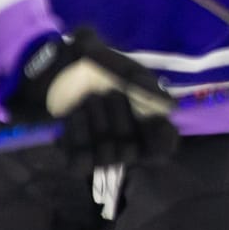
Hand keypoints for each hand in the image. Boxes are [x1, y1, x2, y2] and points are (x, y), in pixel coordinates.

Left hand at [10, 30, 176, 169]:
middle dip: (122, 121)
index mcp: (146, 124)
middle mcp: (126, 142)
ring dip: (99, 125)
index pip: (163, 148)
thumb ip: (146, 85)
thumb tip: (171, 105)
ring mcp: (100, 151)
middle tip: (111, 93)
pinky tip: (74, 113)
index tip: (157, 123)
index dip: (162, 141)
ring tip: (89, 98)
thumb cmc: (97, 66)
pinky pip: (80, 163)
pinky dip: (78, 136)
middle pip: (133, 153)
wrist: (57, 66)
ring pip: (108, 158)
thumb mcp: (123, 67)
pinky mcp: (75, 154)